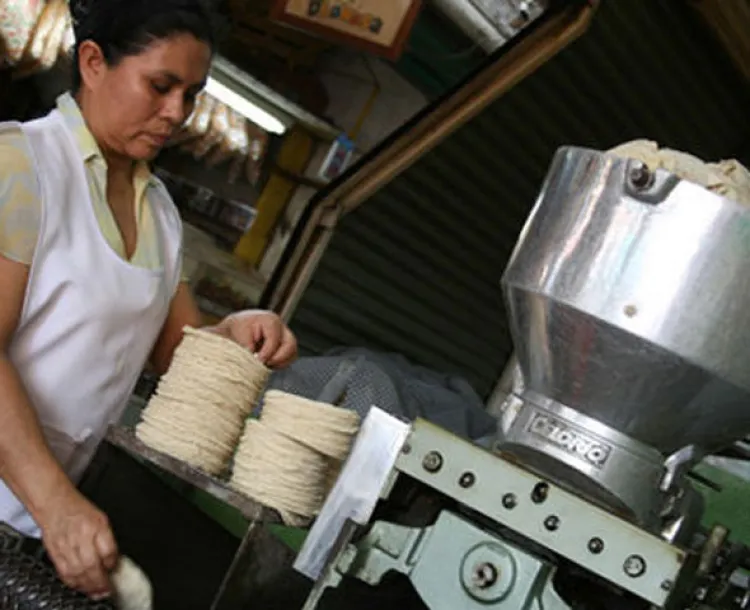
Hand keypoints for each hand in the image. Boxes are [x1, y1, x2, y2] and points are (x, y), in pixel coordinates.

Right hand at [37, 484, 118, 598]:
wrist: (55, 504)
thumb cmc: (79, 510)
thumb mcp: (101, 519)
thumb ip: (107, 539)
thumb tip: (114, 559)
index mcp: (97, 525)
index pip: (108, 550)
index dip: (113, 563)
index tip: (116, 570)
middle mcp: (81, 536)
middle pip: (92, 564)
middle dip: (101, 581)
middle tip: (107, 590)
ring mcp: (66, 545)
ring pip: (77, 572)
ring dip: (88, 586)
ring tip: (96, 592)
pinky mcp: (54, 552)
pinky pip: (64, 572)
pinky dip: (73, 583)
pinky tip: (80, 586)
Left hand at [213, 310, 297, 367]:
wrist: (237, 328)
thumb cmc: (237, 329)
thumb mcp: (239, 335)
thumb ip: (248, 346)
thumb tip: (257, 360)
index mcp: (270, 319)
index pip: (274, 340)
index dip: (266, 354)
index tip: (257, 362)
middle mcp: (281, 326)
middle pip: (290, 345)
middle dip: (277, 359)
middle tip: (264, 365)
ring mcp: (285, 335)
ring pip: (292, 352)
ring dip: (280, 362)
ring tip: (265, 365)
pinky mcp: (286, 344)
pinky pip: (290, 357)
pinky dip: (281, 363)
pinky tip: (268, 364)